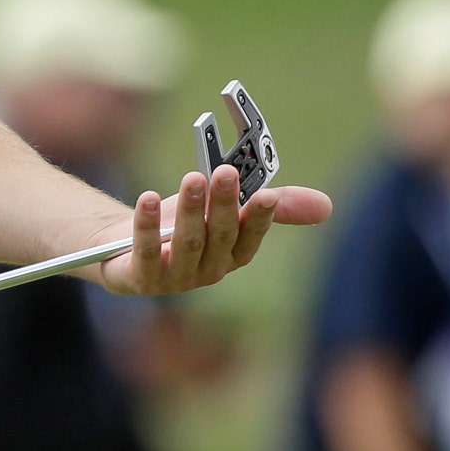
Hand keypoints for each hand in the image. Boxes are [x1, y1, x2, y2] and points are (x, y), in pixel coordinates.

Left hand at [99, 164, 330, 294]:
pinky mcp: (141, 278)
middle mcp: (209, 270)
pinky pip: (146, 252)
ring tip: (192, 178)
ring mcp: (175, 277)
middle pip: (219, 236)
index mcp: (233, 254)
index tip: (266, 193)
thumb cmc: (181, 224)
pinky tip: (147, 198)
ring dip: (190, 210)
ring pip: (186, 243)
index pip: (251, 236)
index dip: (259, 217)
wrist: (123, 248)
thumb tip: (326, 205)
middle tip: (222, 172)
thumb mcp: (224, 209)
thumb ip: (273, 205)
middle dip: (222, 204)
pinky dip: (146, 226)